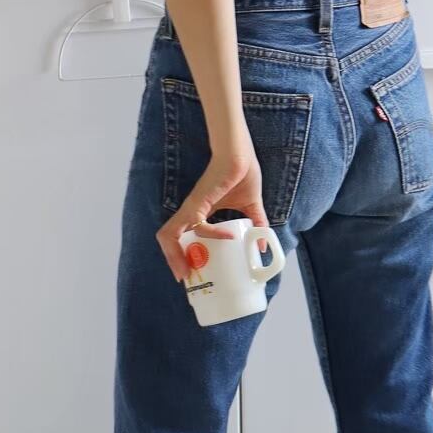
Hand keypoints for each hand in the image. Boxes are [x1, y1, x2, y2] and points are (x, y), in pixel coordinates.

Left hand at [157, 145, 266, 282]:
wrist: (240, 154)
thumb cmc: (242, 173)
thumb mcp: (251, 207)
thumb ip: (256, 225)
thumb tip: (263, 246)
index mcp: (199, 213)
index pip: (181, 237)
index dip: (181, 255)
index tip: (192, 272)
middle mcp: (191, 212)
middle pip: (169, 240)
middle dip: (173, 262)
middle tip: (186, 279)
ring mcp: (192, 207)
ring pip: (168, 235)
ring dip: (174, 257)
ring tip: (186, 274)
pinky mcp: (198, 202)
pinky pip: (196, 224)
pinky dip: (210, 233)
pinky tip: (228, 236)